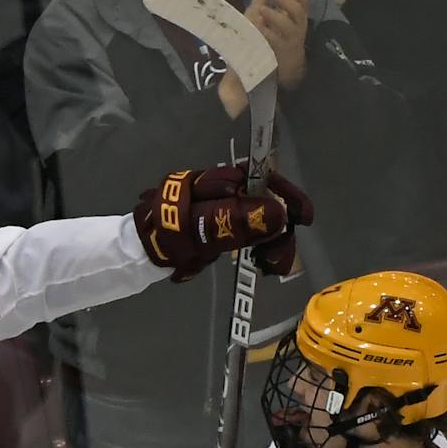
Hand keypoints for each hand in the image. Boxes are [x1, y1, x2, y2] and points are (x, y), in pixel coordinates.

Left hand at [134, 164, 313, 282]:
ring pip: (263, 221)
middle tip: (279, 262)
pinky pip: (251, 233)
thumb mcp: (201, 228)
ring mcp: (227, 208)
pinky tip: (261, 263)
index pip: (267, 180)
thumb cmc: (167, 233)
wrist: (142, 251)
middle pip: (269, 203)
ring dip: (273, 243)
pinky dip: (260, 247)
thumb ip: (236, 221)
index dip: (289, 197)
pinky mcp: (224, 226)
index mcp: (224, 181)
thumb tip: (277, 215)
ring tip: (270, 267)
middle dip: (281, 230)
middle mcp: (230, 191)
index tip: (304, 219)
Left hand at [247, 0, 309, 92]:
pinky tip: (259, 28)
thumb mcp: (275, 19)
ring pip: (289, 26)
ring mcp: (291, 42)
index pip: (303, 0)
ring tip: (262, 10)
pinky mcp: (282, 54)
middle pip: (298, 10)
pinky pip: (276, 42)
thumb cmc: (276, 40)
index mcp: (297, 18)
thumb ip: (273, 0)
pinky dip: (268, 33)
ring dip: (276, 16)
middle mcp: (298, 28)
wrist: (281, 71)